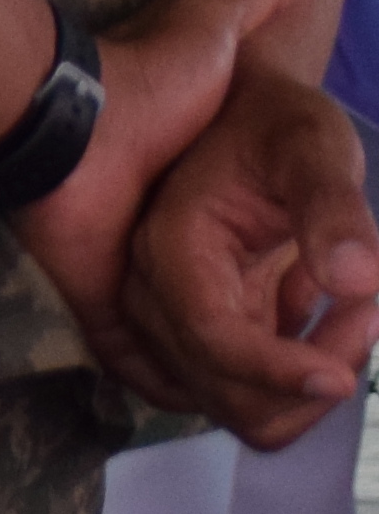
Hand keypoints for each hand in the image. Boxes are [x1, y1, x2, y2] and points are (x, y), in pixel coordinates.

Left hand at [11, 0, 312, 402]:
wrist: (53, 120)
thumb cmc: (136, 80)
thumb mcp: (204, 27)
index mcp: (222, 209)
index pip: (290, 274)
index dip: (329, 299)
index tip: (358, 313)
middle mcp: (188, 254)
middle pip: (253, 334)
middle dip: (295, 362)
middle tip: (333, 370)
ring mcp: (148, 290)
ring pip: (207, 366)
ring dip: (250, 388)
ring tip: (293, 396)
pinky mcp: (110, 315)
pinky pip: (149, 375)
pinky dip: (180, 389)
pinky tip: (225, 402)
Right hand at [121, 46, 378, 447]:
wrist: (247, 109)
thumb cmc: (278, 119)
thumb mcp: (314, 144)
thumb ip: (333, 206)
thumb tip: (357, 282)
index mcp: (172, 244)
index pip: (210, 337)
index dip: (276, 370)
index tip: (347, 375)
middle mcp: (156, 289)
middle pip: (221, 392)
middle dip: (305, 380)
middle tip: (368, 316)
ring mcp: (178, 313)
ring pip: (236, 405)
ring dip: (306, 387)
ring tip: (356, 319)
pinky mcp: (206, 326)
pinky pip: (248, 390)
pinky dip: (300, 374)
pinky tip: (329, 316)